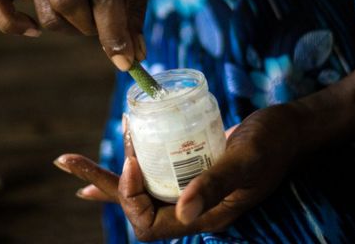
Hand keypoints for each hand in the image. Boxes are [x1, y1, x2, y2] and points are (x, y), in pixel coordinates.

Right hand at [0, 0, 155, 70]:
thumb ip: (134, 10)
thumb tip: (133, 54)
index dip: (114, 30)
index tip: (125, 60)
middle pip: (67, 0)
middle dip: (91, 27)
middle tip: (104, 25)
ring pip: (47, 12)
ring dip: (70, 27)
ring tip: (85, 13)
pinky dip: (11, 22)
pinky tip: (34, 29)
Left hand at [54, 103, 309, 240]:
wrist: (288, 129)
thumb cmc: (272, 143)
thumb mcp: (247, 160)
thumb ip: (216, 184)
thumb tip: (182, 215)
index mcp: (204, 215)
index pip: (151, 224)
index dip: (132, 197)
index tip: (133, 159)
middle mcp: (191, 207)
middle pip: (135, 208)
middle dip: (101, 185)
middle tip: (66, 160)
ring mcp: (188, 189)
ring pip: (139, 191)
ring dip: (108, 175)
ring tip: (75, 161)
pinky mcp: (188, 169)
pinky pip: (151, 176)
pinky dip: (125, 172)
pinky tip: (109, 166)